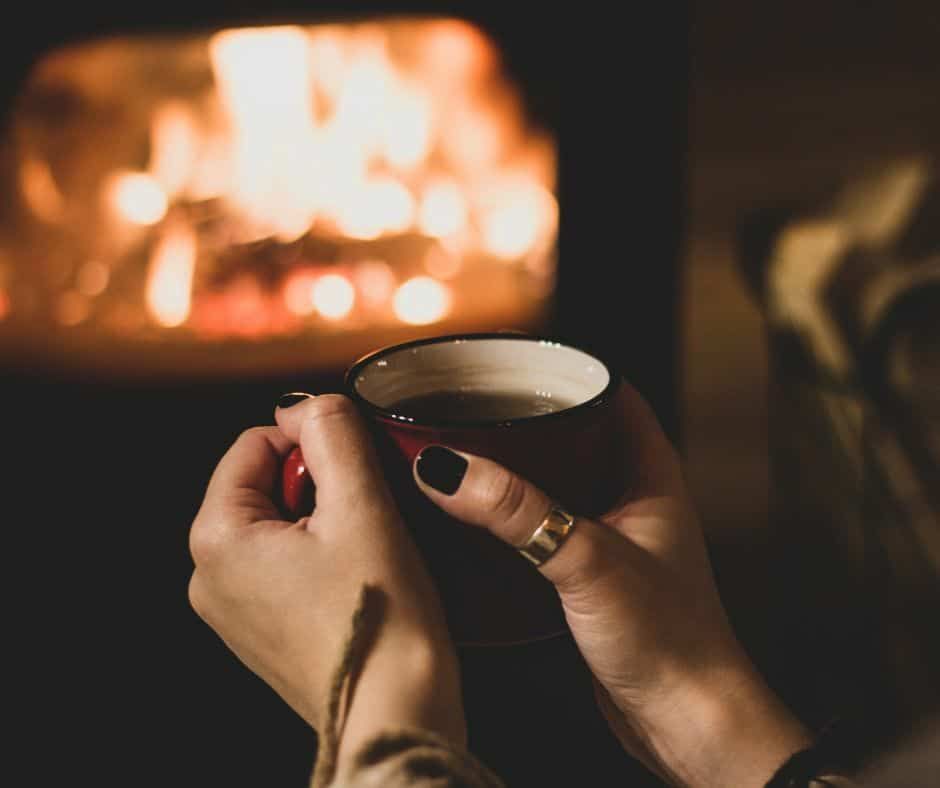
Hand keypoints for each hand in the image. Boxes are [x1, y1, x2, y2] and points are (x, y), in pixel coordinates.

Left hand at [188, 394, 464, 768]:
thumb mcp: (361, 507)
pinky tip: (360, 577)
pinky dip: (323, 554)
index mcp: (217, 540)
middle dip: (320, 484)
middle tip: (367, 515)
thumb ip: (333, 434)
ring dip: (326, 519)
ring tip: (367, 550)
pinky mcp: (263, 631)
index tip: (358, 468)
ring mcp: (234, 610)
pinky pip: (287, 564)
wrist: (397, 718)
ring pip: (281, 523)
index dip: (313, 441)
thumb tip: (309, 404)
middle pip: (266, 483)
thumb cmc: (381, 622)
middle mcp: (210, 577)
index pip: (254, 443)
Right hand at [412, 383, 810, 786]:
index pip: (611, 393)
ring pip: (554, 481)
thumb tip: (445, 466)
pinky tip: (472, 519)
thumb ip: (516, 510)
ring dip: (512, 469)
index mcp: (651, 471)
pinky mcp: (586, 575)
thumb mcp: (585, 559)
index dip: (566, 370)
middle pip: (574, 433)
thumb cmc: (667, 638)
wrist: (685, 721)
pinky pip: (542, 527)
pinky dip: (509, 516)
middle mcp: (632, 496)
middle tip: (469, 402)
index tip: (512, 358)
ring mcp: (609, 536)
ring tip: (460, 450)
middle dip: (524, 416)